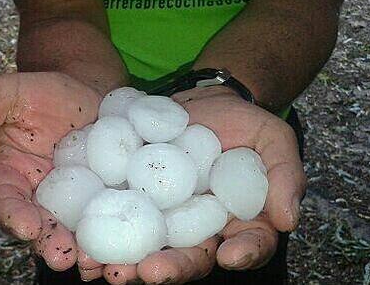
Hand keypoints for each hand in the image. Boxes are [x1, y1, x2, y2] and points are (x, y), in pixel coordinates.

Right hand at [0, 71, 101, 270]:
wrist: (92, 89)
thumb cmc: (47, 92)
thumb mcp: (9, 93)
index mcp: (15, 177)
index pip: (8, 201)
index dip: (14, 215)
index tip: (27, 227)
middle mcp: (45, 197)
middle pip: (46, 228)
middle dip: (54, 245)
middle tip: (67, 258)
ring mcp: (80, 201)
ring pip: (80, 232)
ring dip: (89, 251)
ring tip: (99, 262)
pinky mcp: (111, 198)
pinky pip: (114, 220)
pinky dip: (120, 236)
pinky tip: (133, 248)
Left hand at [86, 86, 305, 283]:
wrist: (200, 102)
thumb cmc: (241, 123)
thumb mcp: (272, 139)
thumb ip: (285, 174)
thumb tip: (288, 218)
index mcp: (238, 222)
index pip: (248, 246)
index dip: (242, 254)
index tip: (229, 256)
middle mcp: (198, 229)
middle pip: (188, 257)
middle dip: (168, 269)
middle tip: (149, 273)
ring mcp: (163, 217)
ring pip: (147, 247)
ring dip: (126, 262)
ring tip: (105, 268)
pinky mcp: (132, 199)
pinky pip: (116, 219)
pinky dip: (99, 234)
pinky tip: (82, 243)